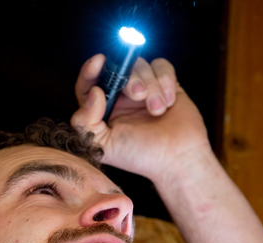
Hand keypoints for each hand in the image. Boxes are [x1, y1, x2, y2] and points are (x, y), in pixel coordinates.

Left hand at [70, 54, 211, 185]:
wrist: (177, 160)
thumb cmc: (140, 157)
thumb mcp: (103, 145)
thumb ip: (85, 121)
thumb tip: (93, 92)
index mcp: (104, 109)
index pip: (89, 83)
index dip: (90, 70)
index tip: (98, 61)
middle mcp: (122, 97)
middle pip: (118, 69)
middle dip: (129, 78)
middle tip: (138, 95)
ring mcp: (145, 89)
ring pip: (141, 65)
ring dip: (151, 85)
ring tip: (158, 110)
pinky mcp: (166, 84)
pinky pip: (162, 66)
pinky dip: (165, 80)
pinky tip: (169, 102)